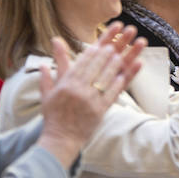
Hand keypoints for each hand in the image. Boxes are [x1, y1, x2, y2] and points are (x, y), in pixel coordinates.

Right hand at [37, 23, 144, 166]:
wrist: (60, 139)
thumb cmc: (53, 115)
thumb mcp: (48, 92)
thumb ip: (51, 70)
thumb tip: (52, 47)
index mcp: (65, 84)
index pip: (82, 61)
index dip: (95, 48)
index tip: (105, 39)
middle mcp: (77, 89)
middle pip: (96, 65)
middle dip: (109, 49)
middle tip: (121, 38)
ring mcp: (89, 100)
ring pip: (106, 76)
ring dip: (118, 61)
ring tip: (129, 50)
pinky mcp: (100, 110)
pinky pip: (113, 93)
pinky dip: (121, 81)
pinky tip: (130, 71)